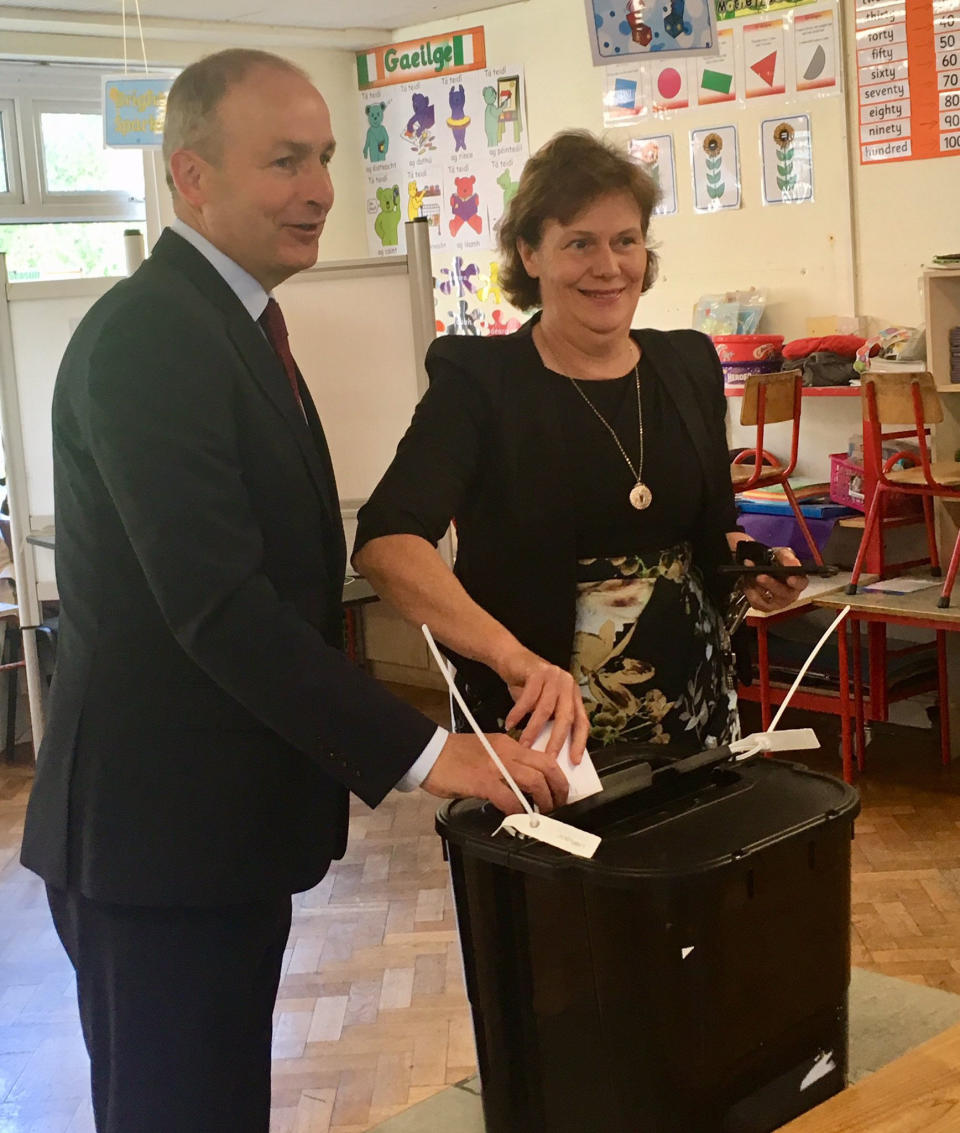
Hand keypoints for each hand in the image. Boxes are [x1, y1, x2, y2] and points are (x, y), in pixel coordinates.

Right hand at [422, 732, 569, 813]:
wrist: (428, 752)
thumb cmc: (452, 754)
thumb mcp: (486, 750)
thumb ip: (504, 762)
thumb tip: (520, 784)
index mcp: (508, 744)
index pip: (543, 757)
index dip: (556, 777)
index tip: (557, 792)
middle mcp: (506, 752)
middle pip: (546, 768)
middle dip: (558, 789)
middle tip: (557, 805)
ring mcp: (495, 766)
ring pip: (534, 781)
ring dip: (544, 801)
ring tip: (543, 814)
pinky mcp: (482, 781)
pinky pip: (509, 798)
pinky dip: (518, 811)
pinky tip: (517, 819)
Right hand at [497, 648, 588, 764]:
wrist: (510, 657)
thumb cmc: (526, 685)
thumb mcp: (541, 704)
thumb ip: (548, 721)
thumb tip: (549, 751)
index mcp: (573, 695)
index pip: (581, 721)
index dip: (579, 742)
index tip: (574, 761)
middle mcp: (567, 684)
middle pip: (566, 717)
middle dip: (557, 740)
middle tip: (548, 759)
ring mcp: (554, 676)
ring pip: (545, 709)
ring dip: (533, 730)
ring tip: (523, 745)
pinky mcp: (538, 671)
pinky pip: (528, 698)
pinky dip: (518, 713)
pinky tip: (510, 724)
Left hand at [741, 545, 807, 612]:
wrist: (763, 567)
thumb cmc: (776, 562)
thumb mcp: (782, 554)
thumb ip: (787, 557)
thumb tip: (791, 564)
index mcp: (798, 582)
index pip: (801, 583)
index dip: (796, 582)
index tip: (790, 579)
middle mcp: (789, 595)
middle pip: (783, 594)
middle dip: (770, 584)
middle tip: (760, 576)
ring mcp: (777, 603)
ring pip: (767, 600)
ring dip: (756, 586)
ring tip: (749, 576)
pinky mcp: (764, 607)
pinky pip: (756, 603)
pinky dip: (749, 591)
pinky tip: (747, 583)